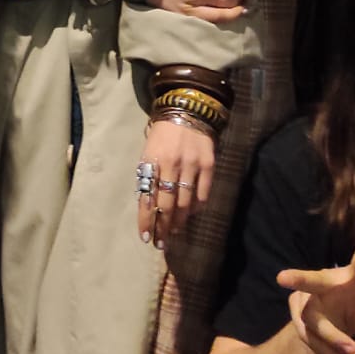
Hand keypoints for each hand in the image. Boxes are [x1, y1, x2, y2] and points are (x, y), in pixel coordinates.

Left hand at [137, 116, 213, 248]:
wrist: (187, 111)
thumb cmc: (162, 135)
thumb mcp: (148, 152)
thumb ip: (148, 176)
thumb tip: (148, 206)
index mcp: (152, 161)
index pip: (147, 197)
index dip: (146, 219)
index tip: (145, 236)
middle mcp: (171, 164)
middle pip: (167, 204)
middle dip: (163, 226)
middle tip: (161, 242)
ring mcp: (192, 164)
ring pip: (186, 202)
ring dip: (179, 221)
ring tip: (174, 232)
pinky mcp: (208, 164)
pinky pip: (203, 194)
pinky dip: (196, 208)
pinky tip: (190, 214)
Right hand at [278, 235, 354, 353]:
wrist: (346, 321)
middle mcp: (330, 282)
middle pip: (314, 281)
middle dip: (299, 278)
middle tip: (282, 278)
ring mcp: (310, 294)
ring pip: (312, 321)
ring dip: (330, 341)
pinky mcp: (297, 308)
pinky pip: (305, 334)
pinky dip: (323, 351)